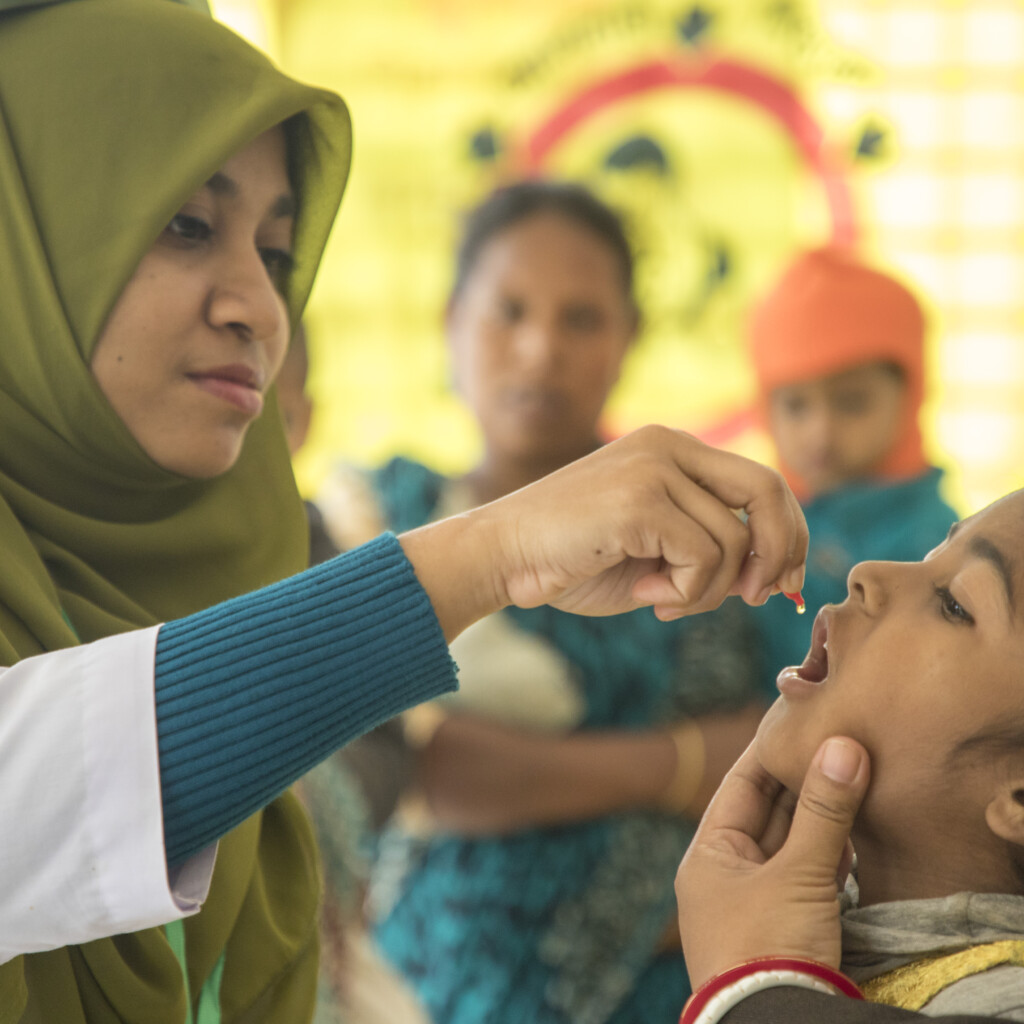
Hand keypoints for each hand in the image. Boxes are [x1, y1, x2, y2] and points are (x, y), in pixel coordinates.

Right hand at [401, 426, 806, 639]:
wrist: (502, 557)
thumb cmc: (572, 560)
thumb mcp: (653, 551)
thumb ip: (707, 549)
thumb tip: (772, 574)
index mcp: (671, 449)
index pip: (760, 481)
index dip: (787, 532)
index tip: (783, 581)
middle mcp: (668, 445)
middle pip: (768, 491)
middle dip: (781, 551)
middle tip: (764, 597)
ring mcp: (653, 467)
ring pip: (735, 542)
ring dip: (708, 592)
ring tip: (660, 600)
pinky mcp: (640, 498)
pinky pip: (705, 558)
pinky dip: (685, 594)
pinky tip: (645, 596)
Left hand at [674, 736, 869, 989]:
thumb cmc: (768, 947)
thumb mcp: (797, 875)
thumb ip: (823, 813)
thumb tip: (844, 746)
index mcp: (708, 855)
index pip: (741, 784)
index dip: (770, 750)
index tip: (798, 719)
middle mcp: (727, 874)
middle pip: (768, 812)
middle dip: (804, 781)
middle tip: (839, 743)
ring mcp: (755, 902)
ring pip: (791, 844)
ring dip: (820, 818)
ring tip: (851, 779)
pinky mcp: (785, 928)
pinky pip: (806, 876)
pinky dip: (828, 856)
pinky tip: (850, 840)